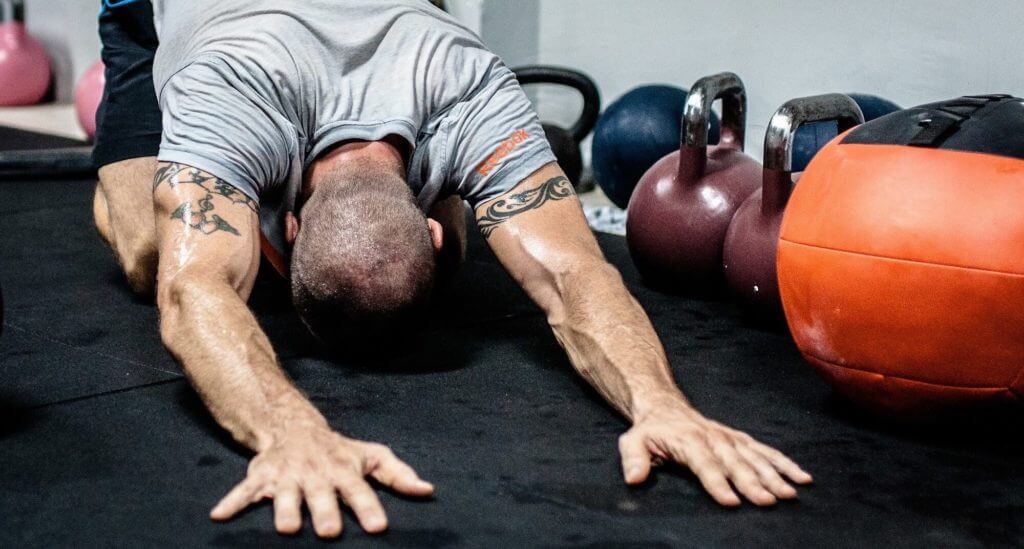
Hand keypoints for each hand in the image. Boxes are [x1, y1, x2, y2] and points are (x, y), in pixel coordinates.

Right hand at [210, 426, 433, 537]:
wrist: (295, 427)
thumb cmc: (339, 452)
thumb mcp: (371, 457)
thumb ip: (398, 475)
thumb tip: (428, 490)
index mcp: (343, 471)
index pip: (360, 492)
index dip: (369, 509)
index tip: (378, 527)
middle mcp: (315, 474)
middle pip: (322, 496)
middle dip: (325, 512)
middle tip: (330, 532)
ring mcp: (287, 475)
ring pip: (284, 495)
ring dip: (284, 510)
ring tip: (286, 528)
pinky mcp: (261, 477)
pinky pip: (243, 491)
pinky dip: (231, 502)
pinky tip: (219, 516)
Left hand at [618, 403, 811, 505]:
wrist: (664, 406)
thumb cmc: (649, 430)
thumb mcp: (632, 441)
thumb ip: (633, 459)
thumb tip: (634, 479)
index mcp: (689, 440)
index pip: (705, 464)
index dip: (717, 483)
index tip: (731, 501)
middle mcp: (714, 438)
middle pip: (735, 463)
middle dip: (753, 483)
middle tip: (769, 501)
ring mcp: (730, 438)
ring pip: (755, 457)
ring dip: (774, 475)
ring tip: (791, 493)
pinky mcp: (740, 439)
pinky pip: (766, 451)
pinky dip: (784, 463)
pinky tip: (802, 478)